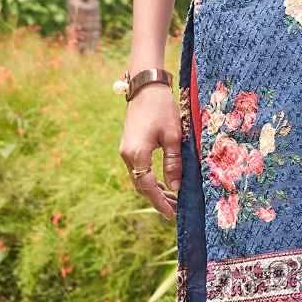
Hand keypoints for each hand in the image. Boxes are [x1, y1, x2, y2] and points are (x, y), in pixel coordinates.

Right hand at [119, 84, 182, 221]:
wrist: (145, 87)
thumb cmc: (162, 108)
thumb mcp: (173, 136)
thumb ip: (173, 163)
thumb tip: (175, 187)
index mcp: (137, 154)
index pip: (148, 187)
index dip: (160, 202)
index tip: (172, 214)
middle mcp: (126, 155)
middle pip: (141, 186)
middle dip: (158, 199)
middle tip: (176, 210)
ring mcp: (126, 151)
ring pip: (139, 178)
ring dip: (154, 190)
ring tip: (172, 200)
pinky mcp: (129, 146)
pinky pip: (138, 169)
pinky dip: (150, 179)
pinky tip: (163, 183)